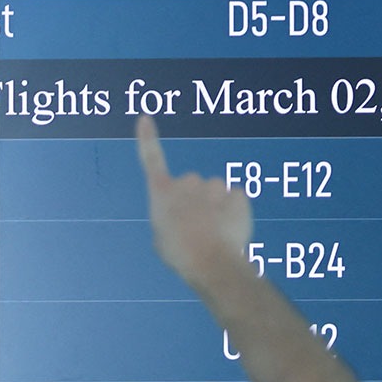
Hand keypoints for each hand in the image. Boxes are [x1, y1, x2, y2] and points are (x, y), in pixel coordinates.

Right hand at [136, 115, 252, 287]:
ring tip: (215, 234)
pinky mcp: (236, 193)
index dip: (147, 138)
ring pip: (216, 193)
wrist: (211, 263)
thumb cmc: (181, 255)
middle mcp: (186, 182)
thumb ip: (171, 218)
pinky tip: (230, 231)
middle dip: (196, 201)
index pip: (151, 159)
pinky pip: (235, 200)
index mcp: (162, 193)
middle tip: (197, 228)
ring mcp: (213, 185)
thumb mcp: (163, 238)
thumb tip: (186, 215)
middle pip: (193, 185)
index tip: (145, 118)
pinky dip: (235, 213)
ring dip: (216, 207)